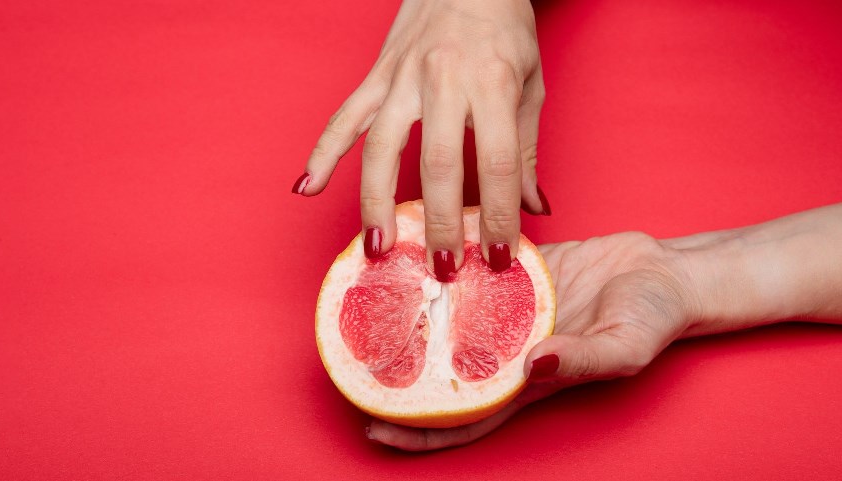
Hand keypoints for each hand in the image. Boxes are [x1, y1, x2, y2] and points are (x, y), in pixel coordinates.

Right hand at [293, 0, 548, 277]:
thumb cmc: (504, 28)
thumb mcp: (530, 84)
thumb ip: (527, 149)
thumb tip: (535, 208)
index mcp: (491, 82)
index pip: (498, 164)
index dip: (498, 215)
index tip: (497, 256)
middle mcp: (441, 79)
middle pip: (438, 164)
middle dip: (438, 223)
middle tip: (441, 270)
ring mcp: (401, 77)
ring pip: (381, 148)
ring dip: (377, 204)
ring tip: (378, 250)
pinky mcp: (374, 76)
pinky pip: (343, 119)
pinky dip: (322, 153)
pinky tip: (307, 188)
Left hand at [366, 232, 698, 450]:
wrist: (666, 273)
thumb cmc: (652, 320)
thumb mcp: (624, 348)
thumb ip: (581, 359)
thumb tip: (532, 365)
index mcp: (527, 381)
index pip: (464, 418)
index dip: (419, 432)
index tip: (372, 428)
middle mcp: (507, 349)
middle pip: (440, 373)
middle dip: (396, 376)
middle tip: (348, 363)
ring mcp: (508, 312)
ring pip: (448, 320)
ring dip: (410, 317)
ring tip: (364, 304)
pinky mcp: (514, 275)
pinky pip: (468, 273)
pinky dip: (439, 265)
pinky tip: (409, 251)